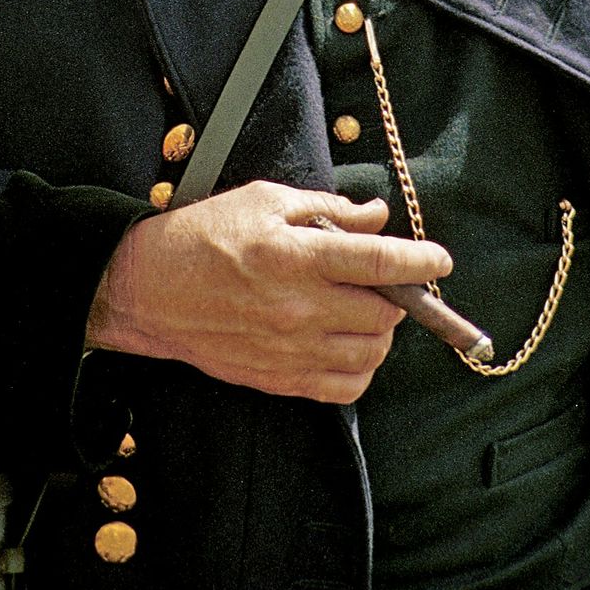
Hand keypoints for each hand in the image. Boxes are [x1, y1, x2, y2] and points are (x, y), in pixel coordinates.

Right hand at [85, 181, 452, 402]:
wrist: (149, 289)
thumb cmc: (205, 235)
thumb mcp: (265, 201)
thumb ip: (327, 209)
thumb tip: (376, 216)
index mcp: (295, 256)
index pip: (378, 261)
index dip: (418, 259)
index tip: (440, 258)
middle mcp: (298, 308)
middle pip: (383, 311)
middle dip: (398, 294)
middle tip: (388, 279)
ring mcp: (290, 349)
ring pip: (370, 352)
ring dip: (382, 331)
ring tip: (368, 309)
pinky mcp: (278, 378)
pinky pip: (344, 388)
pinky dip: (361, 369)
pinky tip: (350, 343)